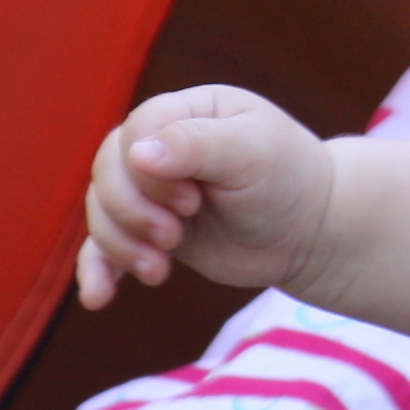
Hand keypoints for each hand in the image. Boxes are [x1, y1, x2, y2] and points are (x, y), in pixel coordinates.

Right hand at [74, 86, 332, 307]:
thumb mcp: (253, 151)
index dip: (148, 173)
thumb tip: (136, 154)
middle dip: (132, 212)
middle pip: (107, 173)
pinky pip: (104, 246)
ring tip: (159, 270)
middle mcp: (162, 146)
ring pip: (101, 211)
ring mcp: (152, 190)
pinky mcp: (150, 231)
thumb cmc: (289, 179)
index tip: (194, 200)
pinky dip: (97, 270)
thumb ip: (196, 145)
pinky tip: (99, 297)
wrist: (312, 231)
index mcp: (186, 112)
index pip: (133, 135)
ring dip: (121, 245)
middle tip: (175, 237)